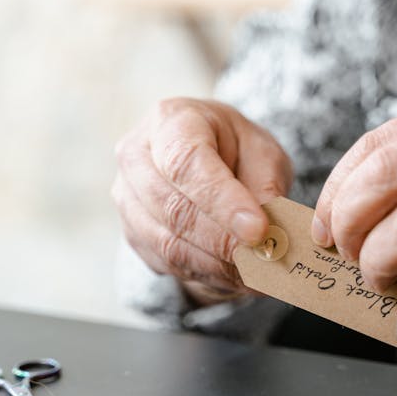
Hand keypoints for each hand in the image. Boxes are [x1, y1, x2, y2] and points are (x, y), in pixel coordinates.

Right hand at [112, 98, 292, 302]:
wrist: (205, 157)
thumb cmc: (234, 149)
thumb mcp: (262, 152)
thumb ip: (265, 186)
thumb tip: (269, 232)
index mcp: (170, 120)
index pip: (186, 163)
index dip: (222, 201)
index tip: (258, 229)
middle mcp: (136, 156)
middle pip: (173, 208)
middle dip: (223, 241)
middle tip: (263, 259)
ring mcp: (127, 197)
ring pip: (167, 243)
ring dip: (216, 265)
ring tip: (257, 272)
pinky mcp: (132, 232)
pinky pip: (166, 262)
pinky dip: (205, 274)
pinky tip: (236, 275)